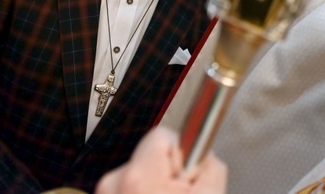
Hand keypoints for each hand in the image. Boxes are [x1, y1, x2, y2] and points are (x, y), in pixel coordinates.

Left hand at [95, 127, 227, 193]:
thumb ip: (211, 167)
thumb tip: (204, 155)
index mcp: (139, 177)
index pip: (162, 136)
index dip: (181, 155)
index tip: (185, 176)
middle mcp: (113, 183)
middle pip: (149, 156)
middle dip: (167, 174)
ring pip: (138, 175)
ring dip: (152, 189)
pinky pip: (127, 190)